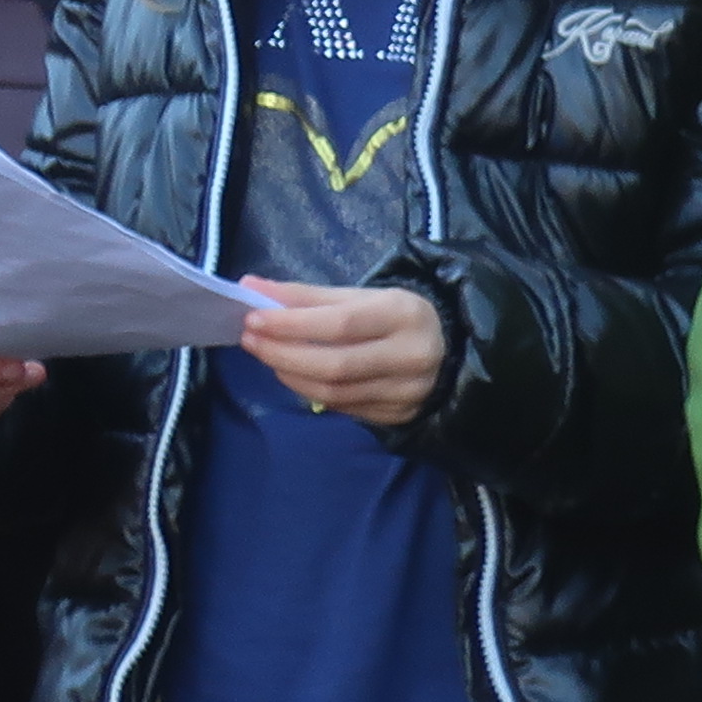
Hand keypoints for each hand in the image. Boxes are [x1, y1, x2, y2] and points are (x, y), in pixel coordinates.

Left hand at [240, 278, 445, 430]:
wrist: (451, 349)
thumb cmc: (396, 317)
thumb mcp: (361, 296)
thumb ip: (307, 295)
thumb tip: (251, 287)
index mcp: (405, 315)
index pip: (340, 323)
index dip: (292, 324)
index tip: (253, 319)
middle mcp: (411, 356)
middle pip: (335, 364)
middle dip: (283, 354)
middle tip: (250, 341)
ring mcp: (407, 391)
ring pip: (335, 392)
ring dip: (291, 375)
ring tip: (269, 357)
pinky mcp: (398, 414)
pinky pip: (343, 407)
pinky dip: (311, 391)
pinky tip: (296, 375)